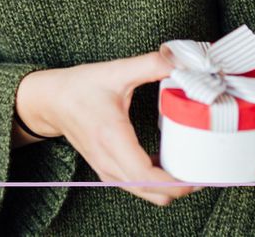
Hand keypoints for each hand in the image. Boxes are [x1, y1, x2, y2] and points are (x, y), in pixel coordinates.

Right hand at [15, 51, 194, 205]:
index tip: (199, 176)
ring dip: (169, 188)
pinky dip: (156, 183)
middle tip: (204, 170)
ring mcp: (107, 170)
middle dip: (181, 188)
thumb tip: (180, 59)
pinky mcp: (107, 170)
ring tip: (191, 168)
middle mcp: (109, 161)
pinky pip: (137, 186)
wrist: (50, 101)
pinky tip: (168, 164)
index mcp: (113, 139)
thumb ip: (151, 64)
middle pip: (152, 194)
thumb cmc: (79, 87)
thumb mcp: (116, 70)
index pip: (148, 176)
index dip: (176, 183)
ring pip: (145, 194)